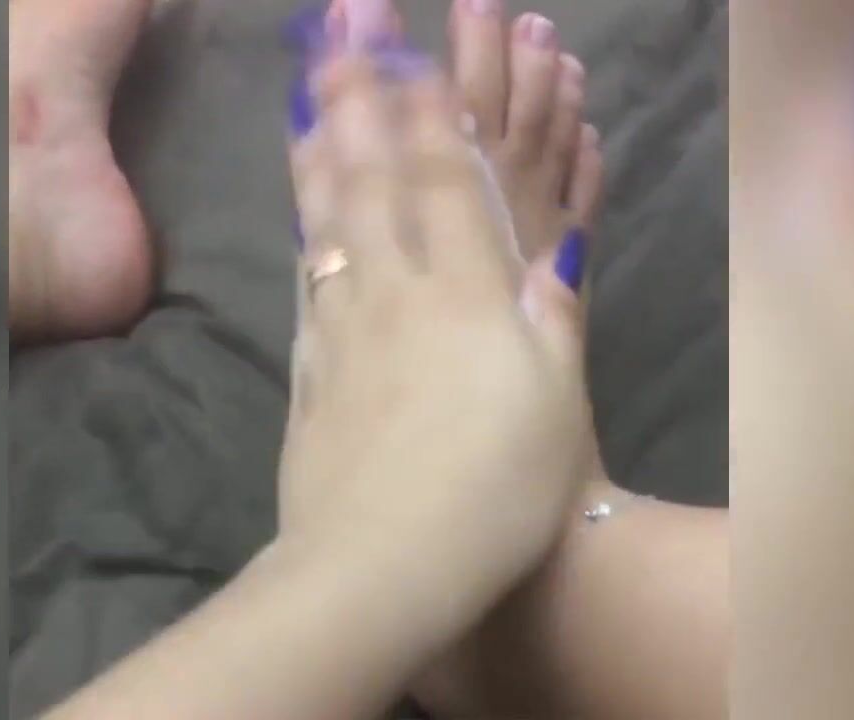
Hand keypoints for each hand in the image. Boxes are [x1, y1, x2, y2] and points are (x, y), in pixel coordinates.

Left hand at [279, 48, 595, 629]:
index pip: (446, 183)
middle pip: (372, 182)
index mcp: (463, 295)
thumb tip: (554, 245)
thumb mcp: (555, 401)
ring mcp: (340, 332)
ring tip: (305, 100)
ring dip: (318, 153)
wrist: (380, 567)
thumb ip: (551, 315)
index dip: (431, 114)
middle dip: (358, 102)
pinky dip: (303, 237)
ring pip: (327, 223)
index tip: (411, 53)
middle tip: (338, 37)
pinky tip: (299, 222)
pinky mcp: (307, 375)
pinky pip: (305, 284)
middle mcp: (393, 295)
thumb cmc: (492, 490)